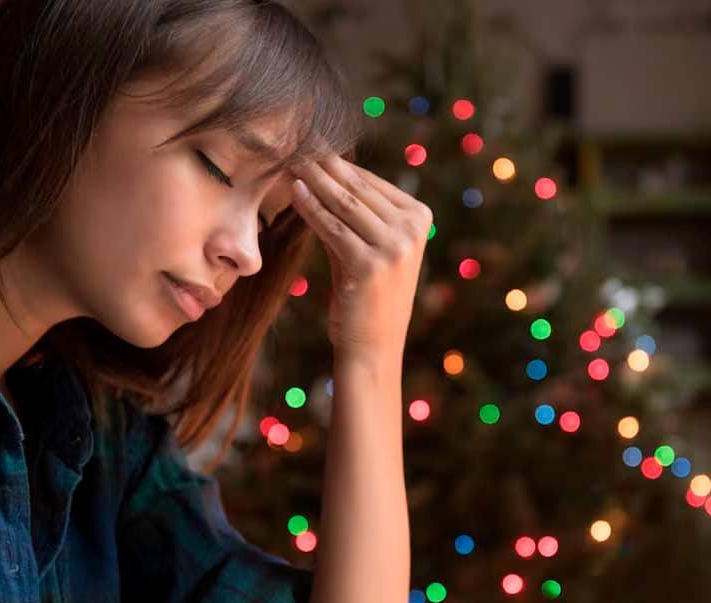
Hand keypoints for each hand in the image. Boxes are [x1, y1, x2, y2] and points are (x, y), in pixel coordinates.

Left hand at [289, 154, 431, 362]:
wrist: (373, 347)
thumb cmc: (367, 297)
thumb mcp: (369, 248)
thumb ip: (356, 214)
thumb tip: (323, 173)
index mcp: (419, 218)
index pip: (371, 183)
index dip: (339, 165)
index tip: (312, 148)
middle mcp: (411, 229)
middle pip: (357, 189)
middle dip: (324, 166)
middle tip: (296, 147)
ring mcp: (394, 246)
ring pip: (343, 203)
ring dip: (314, 181)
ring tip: (291, 164)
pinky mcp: (369, 264)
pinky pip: (331, 227)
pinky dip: (310, 208)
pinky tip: (295, 193)